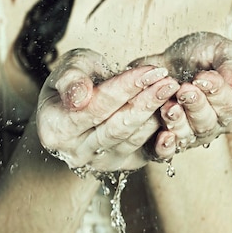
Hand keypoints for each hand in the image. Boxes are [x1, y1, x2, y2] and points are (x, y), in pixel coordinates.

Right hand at [36, 49, 180, 171]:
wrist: (80, 105)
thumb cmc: (77, 80)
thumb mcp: (69, 68)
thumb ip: (72, 78)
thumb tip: (79, 97)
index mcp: (55, 128)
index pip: (96, 107)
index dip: (125, 88)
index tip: (150, 70)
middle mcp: (76, 152)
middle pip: (117, 127)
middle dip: (146, 102)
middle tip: (169, 82)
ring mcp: (100, 162)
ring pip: (133, 139)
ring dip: (157, 115)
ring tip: (173, 91)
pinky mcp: (123, 165)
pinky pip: (146, 153)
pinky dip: (163, 138)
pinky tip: (175, 118)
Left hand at [130, 32, 231, 151]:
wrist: (166, 58)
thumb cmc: (200, 53)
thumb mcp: (220, 49)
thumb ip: (231, 64)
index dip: (219, 94)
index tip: (204, 77)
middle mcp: (213, 125)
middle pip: (208, 123)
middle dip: (196, 106)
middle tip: (185, 89)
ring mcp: (190, 134)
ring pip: (187, 135)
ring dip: (178, 121)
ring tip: (170, 105)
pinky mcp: (165, 139)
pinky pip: (166, 151)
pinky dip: (165, 147)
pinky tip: (163, 135)